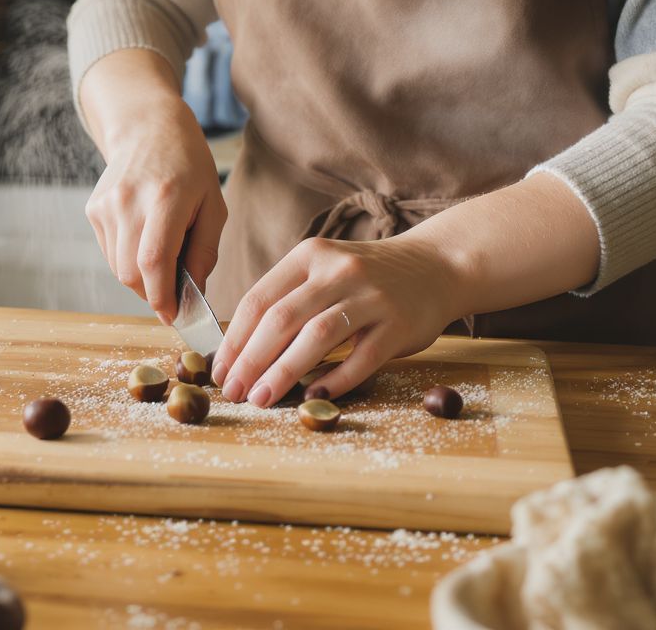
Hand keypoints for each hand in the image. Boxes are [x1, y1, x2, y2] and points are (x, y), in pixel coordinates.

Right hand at [85, 93, 226, 324]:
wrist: (148, 128)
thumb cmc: (190, 166)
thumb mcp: (213, 204)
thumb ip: (204, 252)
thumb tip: (194, 293)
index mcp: (165, 198)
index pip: (154, 262)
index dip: (162, 297)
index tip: (175, 316)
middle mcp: (129, 201)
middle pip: (131, 273)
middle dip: (153, 294)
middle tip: (173, 293)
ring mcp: (106, 205)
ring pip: (117, 268)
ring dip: (140, 278)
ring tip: (162, 257)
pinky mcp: (93, 209)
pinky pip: (109, 252)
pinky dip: (127, 260)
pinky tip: (144, 239)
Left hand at [211, 235, 466, 407]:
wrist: (436, 266)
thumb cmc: (366, 277)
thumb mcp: (323, 271)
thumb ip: (289, 299)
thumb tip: (240, 350)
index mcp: (309, 255)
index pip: (259, 299)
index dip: (234, 338)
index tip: (220, 370)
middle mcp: (337, 270)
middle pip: (282, 318)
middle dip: (251, 360)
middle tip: (234, 391)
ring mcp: (371, 296)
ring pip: (317, 337)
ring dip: (284, 372)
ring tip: (262, 398)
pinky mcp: (399, 324)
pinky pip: (361, 358)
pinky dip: (335, 380)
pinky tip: (314, 396)